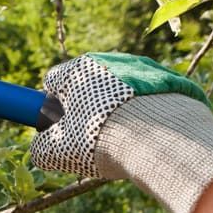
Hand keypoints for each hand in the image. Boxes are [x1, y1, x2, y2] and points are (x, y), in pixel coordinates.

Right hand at [29, 52, 212, 212]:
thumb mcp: (58, 151)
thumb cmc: (100, 140)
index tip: (59, 127)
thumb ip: (41, 148)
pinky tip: (148, 137)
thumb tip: (41, 150)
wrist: (161, 139)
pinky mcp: (171, 82)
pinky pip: (150, 99)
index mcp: (78, 69)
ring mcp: (144, 68)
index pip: (54, 81)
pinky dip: (146, 115)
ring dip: (118, 112)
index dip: (52, 106)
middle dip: (87, 110)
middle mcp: (111, 60)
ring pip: (121, 92)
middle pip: (89, 86)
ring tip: (125, 142)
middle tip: (91, 140)